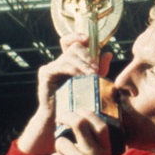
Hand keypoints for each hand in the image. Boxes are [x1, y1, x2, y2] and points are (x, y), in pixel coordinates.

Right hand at [17, 33, 110, 154]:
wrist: (62, 118)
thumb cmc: (78, 102)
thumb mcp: (93, 83)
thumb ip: (100, 69)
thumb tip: (108, 54)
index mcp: (71, 61)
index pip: (72, 41)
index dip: (78, 36)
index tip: (88, 39)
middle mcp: (61, 61)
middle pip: (74, 47)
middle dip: (87, 56)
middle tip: (96, 69)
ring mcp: (52, 65)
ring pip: (69, 55)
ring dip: (83, 64)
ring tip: (92, 74)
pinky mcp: (45, 73)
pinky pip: (60, 65)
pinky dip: (72, 69)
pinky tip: (81, 77)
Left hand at [50, 109, 112, 154]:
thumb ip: (94, 146)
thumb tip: (79, 125)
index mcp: (105, 151)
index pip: (99, 124)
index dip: (88, 114)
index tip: (79, 110)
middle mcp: (94, 153)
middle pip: (79, 123)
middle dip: (67, 116)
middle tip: (60, 117)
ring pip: (61, 142)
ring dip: (58, 150)